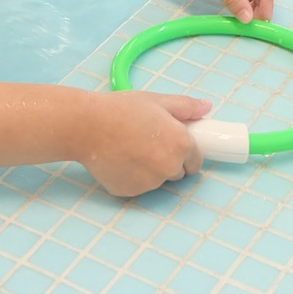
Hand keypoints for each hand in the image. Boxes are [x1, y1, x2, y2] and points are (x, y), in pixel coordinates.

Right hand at [77, 92, 209, 196]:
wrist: (86, 126)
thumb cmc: (121, 110)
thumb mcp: (157, 101)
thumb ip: (186, 106)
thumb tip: (207, 108)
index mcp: (181, 144)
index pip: (196, 161)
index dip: (184, 152)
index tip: (170, 145)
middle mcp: (169, 167)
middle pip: (177, 173)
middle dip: (167, 161)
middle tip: (146, 143)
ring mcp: (150, 183)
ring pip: (157, 180)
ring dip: (149, 170)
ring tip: (129, 149)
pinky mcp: (131, 192)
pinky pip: (138, 187)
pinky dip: (132, 177)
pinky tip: (120, 160)